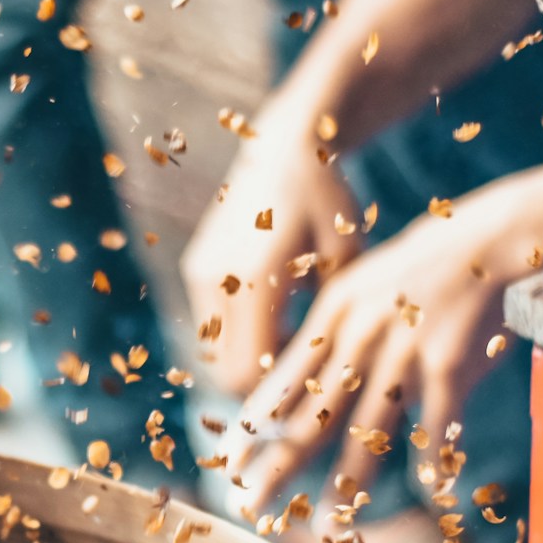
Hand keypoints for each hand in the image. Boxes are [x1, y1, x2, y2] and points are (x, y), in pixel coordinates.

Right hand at [181, 124, 365, 396]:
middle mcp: (218, 279)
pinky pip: (214, 325)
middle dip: (262, 384)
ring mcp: (202, 273)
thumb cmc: (330, 204)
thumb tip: (326, 386)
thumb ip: (332, 323)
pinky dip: (240, 333)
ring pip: (217, 353)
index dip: (277, 394)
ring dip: (250, 357)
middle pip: (226, 372)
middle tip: (301, 371)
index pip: (248, 373)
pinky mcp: (197, 267)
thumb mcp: (345, 264)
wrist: (286, 148)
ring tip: (290, 337)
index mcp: (256, 279)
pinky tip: (274, 311)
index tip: (310, 384)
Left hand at [219, 167, 542, 517]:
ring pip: (368, 433)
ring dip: (348, 485)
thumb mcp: (366, 283)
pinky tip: (434, 490)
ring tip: (332, 525)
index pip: (282, 382)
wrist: (493, 236)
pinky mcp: (448, 364)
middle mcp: (360, 334)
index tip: (230, 464)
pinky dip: (436, 461)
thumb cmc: (428, 262)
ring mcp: (403, 350)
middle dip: (278, 467)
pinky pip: (435, 425)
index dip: (254, 429)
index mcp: (334, 312)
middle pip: (312, 416)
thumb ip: (337, 330)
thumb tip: (303, 380)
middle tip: (250, 506)